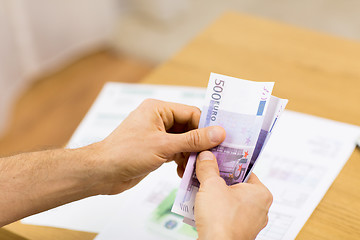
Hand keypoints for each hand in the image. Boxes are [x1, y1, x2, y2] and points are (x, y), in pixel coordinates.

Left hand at [87, 99, 225, 194]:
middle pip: (189, 128)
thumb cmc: (127, 153)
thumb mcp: (164, 146)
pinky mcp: (156, 149)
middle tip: (212, 157)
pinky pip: (176, 152)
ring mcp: (157, 135)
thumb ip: (193, 140)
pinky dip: (182, 161)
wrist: (103, 172)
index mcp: (158, 109)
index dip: (206, 127)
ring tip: (197, 167)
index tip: (220, 141)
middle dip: (199, 143)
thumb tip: (219, 133)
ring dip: (191, 155)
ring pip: (184, 142)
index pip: (191, 114)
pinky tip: (184, 172)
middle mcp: (159, 119)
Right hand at [194, 151, 272, 239]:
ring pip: (229, 200)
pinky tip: (201, 204)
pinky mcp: (238, 231)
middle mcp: (259, 208)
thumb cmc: (221, 221)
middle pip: (235, 185)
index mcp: (260, 193)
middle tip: (205, 172)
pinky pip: (225, 214)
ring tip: (199, 187)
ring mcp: (249, 222)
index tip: (216, 158)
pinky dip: (214, 208)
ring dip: (214, 194)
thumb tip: (206, 157)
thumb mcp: (211, 185)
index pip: (244, 170)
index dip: (227, 162)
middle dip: (217, 179)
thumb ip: (208, 168)